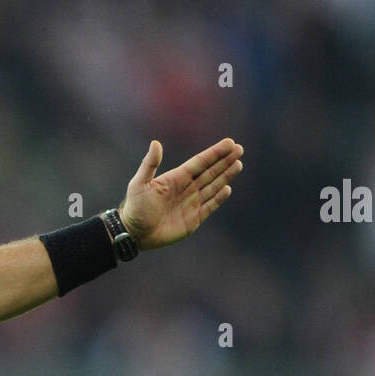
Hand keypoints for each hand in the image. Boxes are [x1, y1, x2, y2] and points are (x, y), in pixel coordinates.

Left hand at [119, 138, 242, 249]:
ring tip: (238, 164)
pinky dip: (219, 198)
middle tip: (239, 149)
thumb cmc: (135, 207)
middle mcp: (186, 188)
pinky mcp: (193, 219)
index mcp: (176, 178)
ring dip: (225, 176)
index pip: (200, 162)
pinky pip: (210, 206)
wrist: (135, 233)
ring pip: (213, 186)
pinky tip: (228, 188)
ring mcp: (191, 203)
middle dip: (224, 161)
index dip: (214, 153)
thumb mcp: (139, 183)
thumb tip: (155, 143)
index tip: (229, 143)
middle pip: (210, 172)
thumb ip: (149, 164)